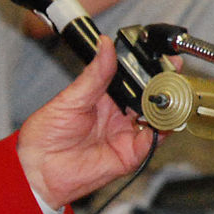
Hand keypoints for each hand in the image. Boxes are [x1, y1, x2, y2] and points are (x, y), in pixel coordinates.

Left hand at [15, 37, 154, 210]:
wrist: (40, 168)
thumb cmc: (47, 133)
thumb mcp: (71, 97)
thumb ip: (94, 74)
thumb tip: (105, 45)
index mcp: (105, 96)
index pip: (133, 78)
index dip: (149, 68)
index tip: (163, 56)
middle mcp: (119, 114)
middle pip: (150, 97)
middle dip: (164, 86)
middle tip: (173, 75)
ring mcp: (125, 133)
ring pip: (156, 119)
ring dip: (166, 108)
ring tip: (171, 96)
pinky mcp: (129, 154)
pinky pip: (152, 143)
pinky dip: (160, 133)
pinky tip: (161, 122)